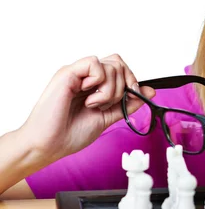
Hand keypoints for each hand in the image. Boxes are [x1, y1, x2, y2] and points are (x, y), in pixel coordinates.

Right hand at [19, 54, 154, 164]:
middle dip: (125, 84)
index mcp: (95, 85)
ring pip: (112, 65)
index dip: (132, 80)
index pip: (121, 68)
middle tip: (111, 103)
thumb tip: (149, 92)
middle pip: (119, 63)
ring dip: (111, 90)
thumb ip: (128, 103)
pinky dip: (99, 82)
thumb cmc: (70, 133)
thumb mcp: (108, 117)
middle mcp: (86, 76)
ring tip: (94, 104)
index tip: (133, 96)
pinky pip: (94, 63)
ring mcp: (77, 73)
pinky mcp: (68, 73)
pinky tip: (88, 97)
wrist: (50, 145)